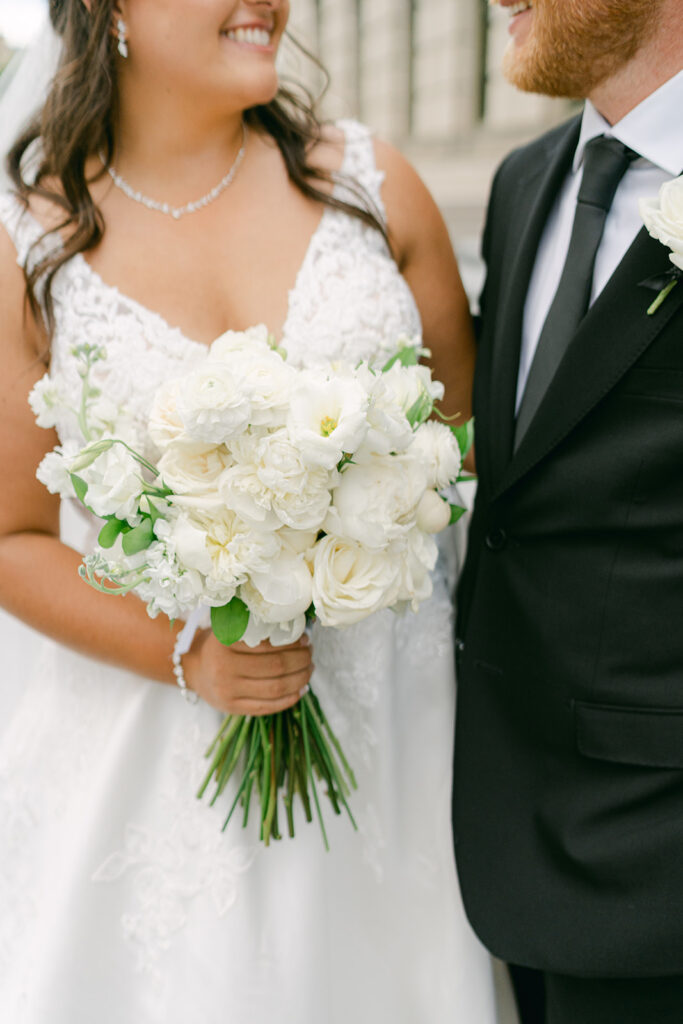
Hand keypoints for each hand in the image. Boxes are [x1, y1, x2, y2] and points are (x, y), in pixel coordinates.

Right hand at [183, 631, 312, 715]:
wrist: (195, 668)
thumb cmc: (220, 645)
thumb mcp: (230, 629)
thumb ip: (257, 628)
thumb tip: (298, 630)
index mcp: (225, 643)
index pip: (268, 645)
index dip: (293, 643)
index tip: (305, 639)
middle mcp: (224, 668)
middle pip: (276, 667)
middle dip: (301, 660)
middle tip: (310, 653)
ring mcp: (227, 692)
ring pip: (275, 688)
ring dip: (300, 679)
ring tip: (309, 669)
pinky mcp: (232, 708)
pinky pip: (268, 707)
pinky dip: (290, 698)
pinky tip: (301, 689)